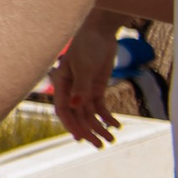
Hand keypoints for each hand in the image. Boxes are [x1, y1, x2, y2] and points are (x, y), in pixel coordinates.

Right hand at [52, 12, 124, 147]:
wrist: (99, 31)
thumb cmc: (86, 45)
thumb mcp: (83, 67)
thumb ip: (80, 88)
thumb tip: (75, 106)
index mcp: (61, 84)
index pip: (63, 109)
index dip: (71, 125)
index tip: (81, 138)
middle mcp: (70, 89)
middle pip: (78, 115)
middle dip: (89, 131)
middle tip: (100, 145)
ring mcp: (83, 88)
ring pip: (90, 113)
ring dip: (100, 127)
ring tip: (112, 139)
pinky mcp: (95, 86)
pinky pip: (100, 106)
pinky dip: (107, 116)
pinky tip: (117, 125)